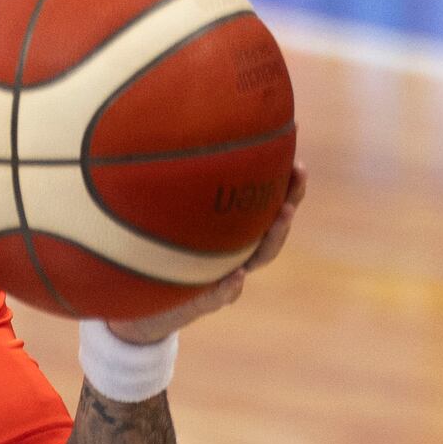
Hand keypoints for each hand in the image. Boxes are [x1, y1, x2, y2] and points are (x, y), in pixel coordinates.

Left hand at [105, 167, 305, 344]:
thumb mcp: (162, 219)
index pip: (267, 200)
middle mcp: (238, 251)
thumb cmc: (156, 256)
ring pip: (258, 257)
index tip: (297, 152)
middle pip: (273, 224)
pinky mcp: (203, 301)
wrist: (143, 308)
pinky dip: (230, 288)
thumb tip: (165, 135)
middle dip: (289, 199)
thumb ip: (170, 188)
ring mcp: (225, 276)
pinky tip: (237, 277)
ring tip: (284, 212)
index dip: (286, 180)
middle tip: (299, 172)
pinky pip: (219, 295)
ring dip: (273, 236)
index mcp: (233, 230)